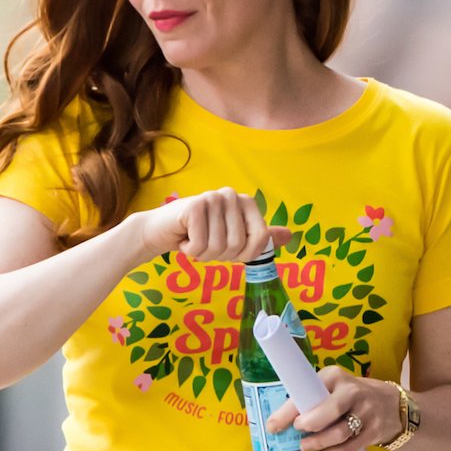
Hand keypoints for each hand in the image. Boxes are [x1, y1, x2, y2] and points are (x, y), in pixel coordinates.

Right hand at [132, 187, 294, 264]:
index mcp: (247, 203)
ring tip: (193, 240)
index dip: (244, 254)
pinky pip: (200, 245)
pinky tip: (183, 238)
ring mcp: (213, 198)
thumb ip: (260, 236)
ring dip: (203, 254)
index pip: (260, 239)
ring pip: (219, 247)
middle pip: (238, 246)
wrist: (161, 231)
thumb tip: (290, 236)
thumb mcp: (233, 237)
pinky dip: (189, 250)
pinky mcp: (194, 206)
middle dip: (219, 255)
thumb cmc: (199, 235)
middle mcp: (232, 196)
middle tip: (205, 244)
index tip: (228, 250)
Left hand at [266, 366, 403, 450]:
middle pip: (330, 410)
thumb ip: (308, 400)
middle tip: (297, 431)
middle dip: (310, 424)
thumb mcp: (331, 387)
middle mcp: (353, 392)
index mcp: (336, 376)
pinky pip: (350, 447)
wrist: (390, 404)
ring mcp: (366, 412)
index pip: (310, 390)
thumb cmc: (349, 396)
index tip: (273, 426)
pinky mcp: (373, 431)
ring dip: (319, 443)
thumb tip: (274, 423)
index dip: (290, 410)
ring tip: (304, 447)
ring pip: (340, 432)